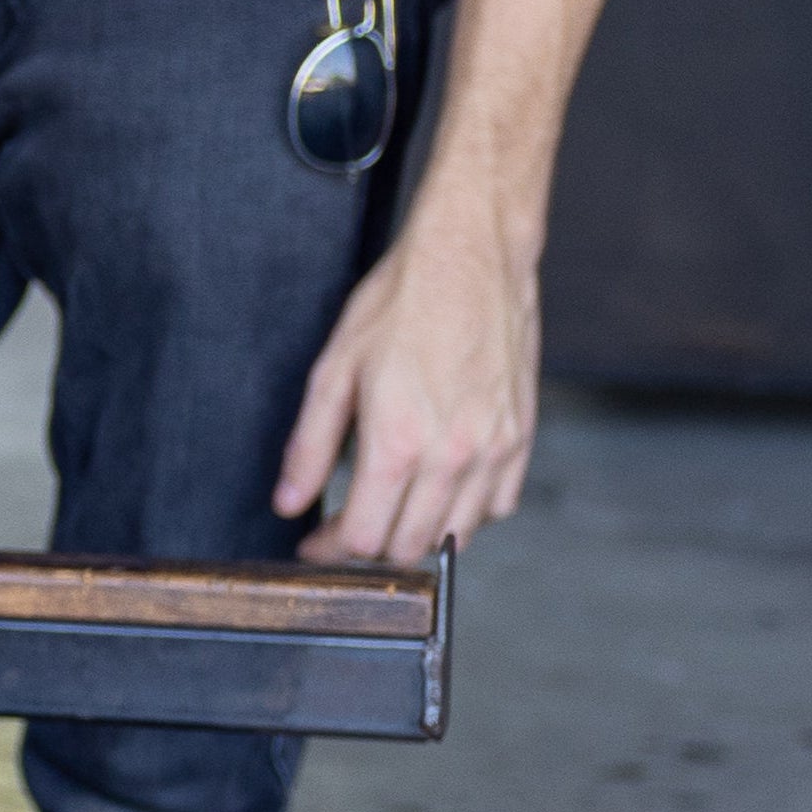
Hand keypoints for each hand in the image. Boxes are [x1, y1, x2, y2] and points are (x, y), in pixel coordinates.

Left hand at [275, 197, 538, 561]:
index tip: (313, 545)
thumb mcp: (333, 370)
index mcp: (400, 440)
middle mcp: (454, 455)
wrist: (472, 261)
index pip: (366, 537)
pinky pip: (498, 506)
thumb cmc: (398, 305)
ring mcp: (496, 449)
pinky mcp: (522, 438)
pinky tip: (437, 491)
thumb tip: (288, 502)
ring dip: (418, 535)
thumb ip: (310, 445)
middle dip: (371, 548)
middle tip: (343, 529)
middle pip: (410, 546)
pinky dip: (466, 513)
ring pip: (457, 534)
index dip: (331, 550)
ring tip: (387, 511)